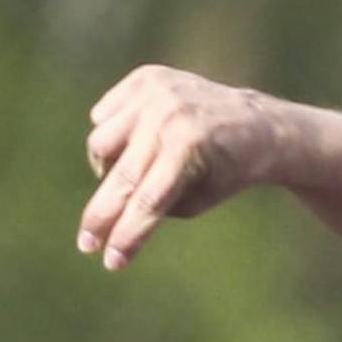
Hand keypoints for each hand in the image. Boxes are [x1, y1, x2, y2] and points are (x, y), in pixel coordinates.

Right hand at [78, 67, 294, 271]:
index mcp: (188, 148)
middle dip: (101, 217)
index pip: (147, 202)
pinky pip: (105, 116)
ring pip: (101, 143)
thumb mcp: (197, 200)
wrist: (256, 124)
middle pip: (120, 177)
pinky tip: (140, 140)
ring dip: (109, 168)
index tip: (110, 263)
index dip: (126, 236)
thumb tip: (111, 215)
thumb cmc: (226, 172)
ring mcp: (155, 93)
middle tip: (86, 245)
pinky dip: (115, 136)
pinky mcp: (146, 78)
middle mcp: (169, 116)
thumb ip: (154, 207)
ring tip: (135, 174)